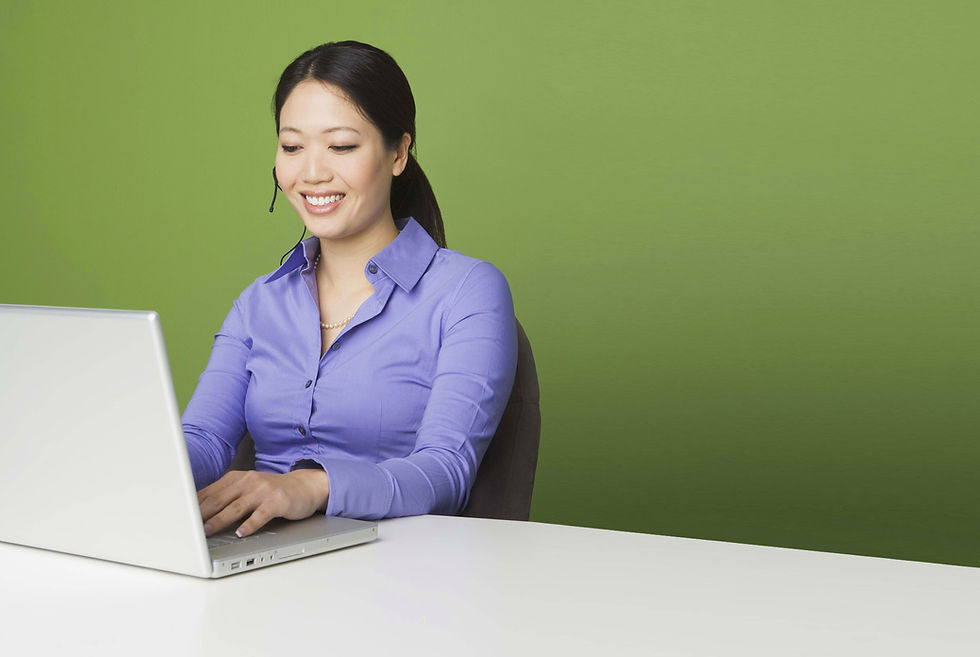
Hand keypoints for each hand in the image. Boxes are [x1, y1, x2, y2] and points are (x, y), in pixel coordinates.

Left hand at [197, 469, 329, 537]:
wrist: (303, 486)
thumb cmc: (270, 491)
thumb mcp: (246, 488)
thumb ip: (225, 497)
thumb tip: (195, 511)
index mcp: (236, 478)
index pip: (209, 492)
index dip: (192, 506)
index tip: (178, 517)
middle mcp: (248, 482)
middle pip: (219, 499)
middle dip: (201, 513)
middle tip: (186, 526)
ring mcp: (263, 491)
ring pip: (236, 507)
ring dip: (219, 520)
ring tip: (207, 531)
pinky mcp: (277, 502)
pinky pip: (260, 515)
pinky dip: (250, 525)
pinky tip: (241, 533)